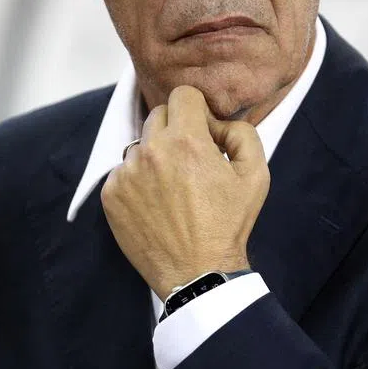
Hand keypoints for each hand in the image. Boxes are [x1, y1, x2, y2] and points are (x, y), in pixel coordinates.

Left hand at [100, 85, 270, 299]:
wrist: (197, 273)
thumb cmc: (228, 224)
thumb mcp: (256, 175)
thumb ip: (242, 133)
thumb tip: (218, 122)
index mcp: (187, 141)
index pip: (182, 95)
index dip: (198, 110)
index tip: (204, 132)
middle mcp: (151, 151)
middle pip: (158, 115)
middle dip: (176, 130)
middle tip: (191, 161)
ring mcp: (127, 173)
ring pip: (140, 144)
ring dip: (155, 156)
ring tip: (173, 187)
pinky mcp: (111, 194)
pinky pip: (123, 171)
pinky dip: (138, 180)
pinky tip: (156, 203)